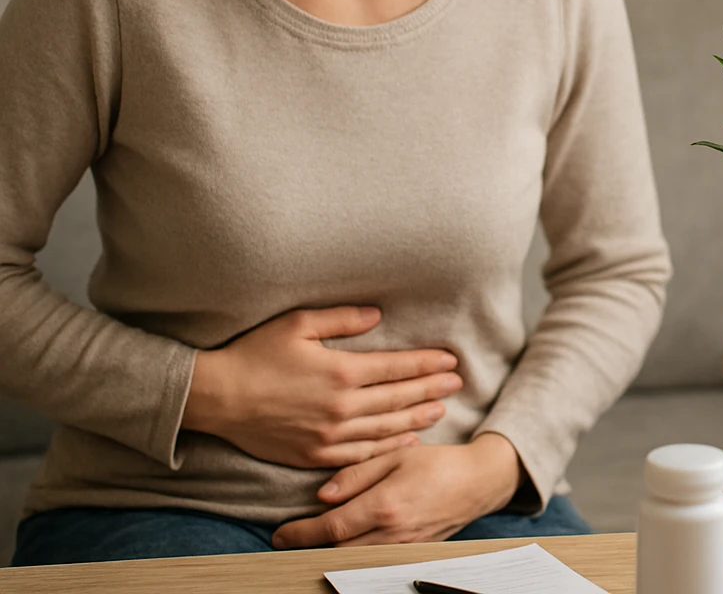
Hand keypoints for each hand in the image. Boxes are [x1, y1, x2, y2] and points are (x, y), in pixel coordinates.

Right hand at [183, 306, 462, 468]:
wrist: (216, 397)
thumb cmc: (255, 353)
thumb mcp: (298, 323)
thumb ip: (343, 319)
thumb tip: (379, 315)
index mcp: (341, 371)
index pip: (397, 368)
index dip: (427, 364)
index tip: (450, 360)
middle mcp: (341, 407)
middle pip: (398, 398)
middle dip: (432, 389)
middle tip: (458, 383)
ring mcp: (329, 435)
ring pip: (386, 429)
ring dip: (417, 419)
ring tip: (441, 411)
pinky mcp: (314, 455)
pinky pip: (361, 454)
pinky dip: (388, 448)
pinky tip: (406, 441)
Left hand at [271, 434, 523, 548]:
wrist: (478, 483)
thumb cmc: (438, 463)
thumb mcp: (397, 456)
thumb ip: (357, 473)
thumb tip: (322, 495)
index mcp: (385, 505)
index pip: (330, 527)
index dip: (300, 532)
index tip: (279, 534)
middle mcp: (392, 532)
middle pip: (336, 548)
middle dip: (311, 543)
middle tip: (292, 534)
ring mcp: (403, 548)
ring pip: (353, 558)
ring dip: (330, 550)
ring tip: (314, 538)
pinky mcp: (412, 554)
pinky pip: (373, 560)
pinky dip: (354, 554)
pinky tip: (346, 543)